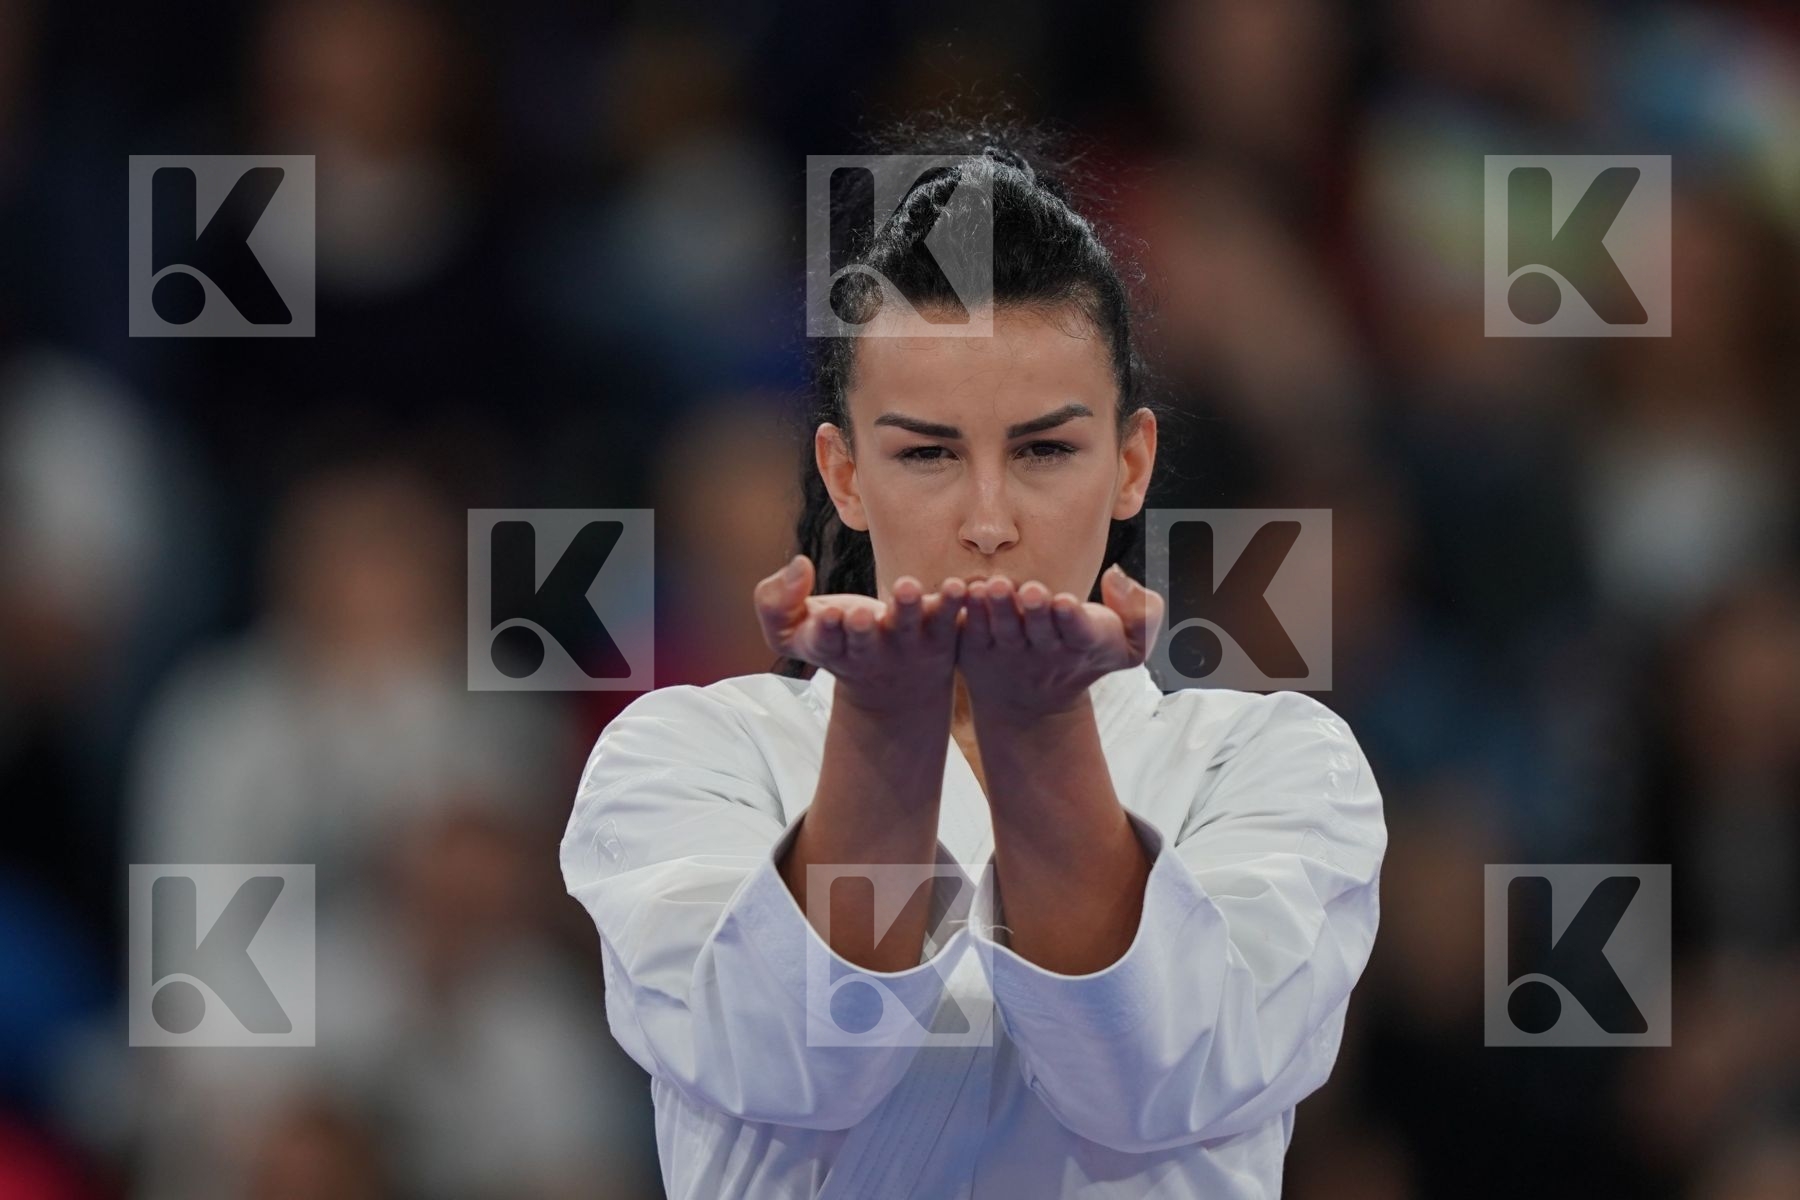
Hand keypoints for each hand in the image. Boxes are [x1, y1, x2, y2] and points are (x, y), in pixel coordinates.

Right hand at [755, 555, 969, 713]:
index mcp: (830, 650)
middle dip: (861, 628)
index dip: (826, 631)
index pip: (824, 644)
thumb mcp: (791, 632)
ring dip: (907, 607)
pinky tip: (961, 586)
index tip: (827, 616)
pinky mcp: (940, 637)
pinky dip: (954, 604)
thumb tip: (799, 564)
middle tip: (860, 615)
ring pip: (908, 628)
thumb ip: (775, 602)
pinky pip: (949, 619)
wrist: (893, 690)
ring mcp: (906, 646)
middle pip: (864, 642)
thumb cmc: (835, 642)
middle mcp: (869, 653)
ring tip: (907, 587)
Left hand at [956, 564, 1164, 719]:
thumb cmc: (1084, 654)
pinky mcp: (978, 651)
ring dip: (998, 608)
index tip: (1066, 602)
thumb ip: (1144, 613)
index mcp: (1084, 645)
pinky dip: (968, 613)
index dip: (1072, 618)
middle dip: (1036, 609)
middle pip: (1040, 629)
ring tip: (994, 587)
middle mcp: (1046, 652)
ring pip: (1004, 630)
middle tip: (1031, 590)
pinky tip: (963, 592)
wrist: (1035, 704)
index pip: (1080, 632)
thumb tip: (1118, 577)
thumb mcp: (1129, 645)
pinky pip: (972, 631)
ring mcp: (1010, 653)